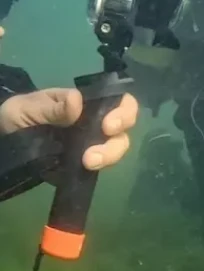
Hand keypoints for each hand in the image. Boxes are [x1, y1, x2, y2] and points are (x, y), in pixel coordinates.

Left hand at [0, 89, 138, 170]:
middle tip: (96, 152)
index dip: (123, 112)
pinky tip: (84, 169)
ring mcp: (92, 144)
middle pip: (123, 130)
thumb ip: (52, 107)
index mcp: (86, 104)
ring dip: (109, 157)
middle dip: (116, 141)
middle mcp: (95, 123)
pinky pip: (102, 167)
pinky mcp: (85, 164)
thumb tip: (77, 101)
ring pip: (116, 149)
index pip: (119, 102)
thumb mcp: (28, 108)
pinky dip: (99, 169)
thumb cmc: (17, 118)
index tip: (108, 125)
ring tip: (88, 163)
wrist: (2, 143)